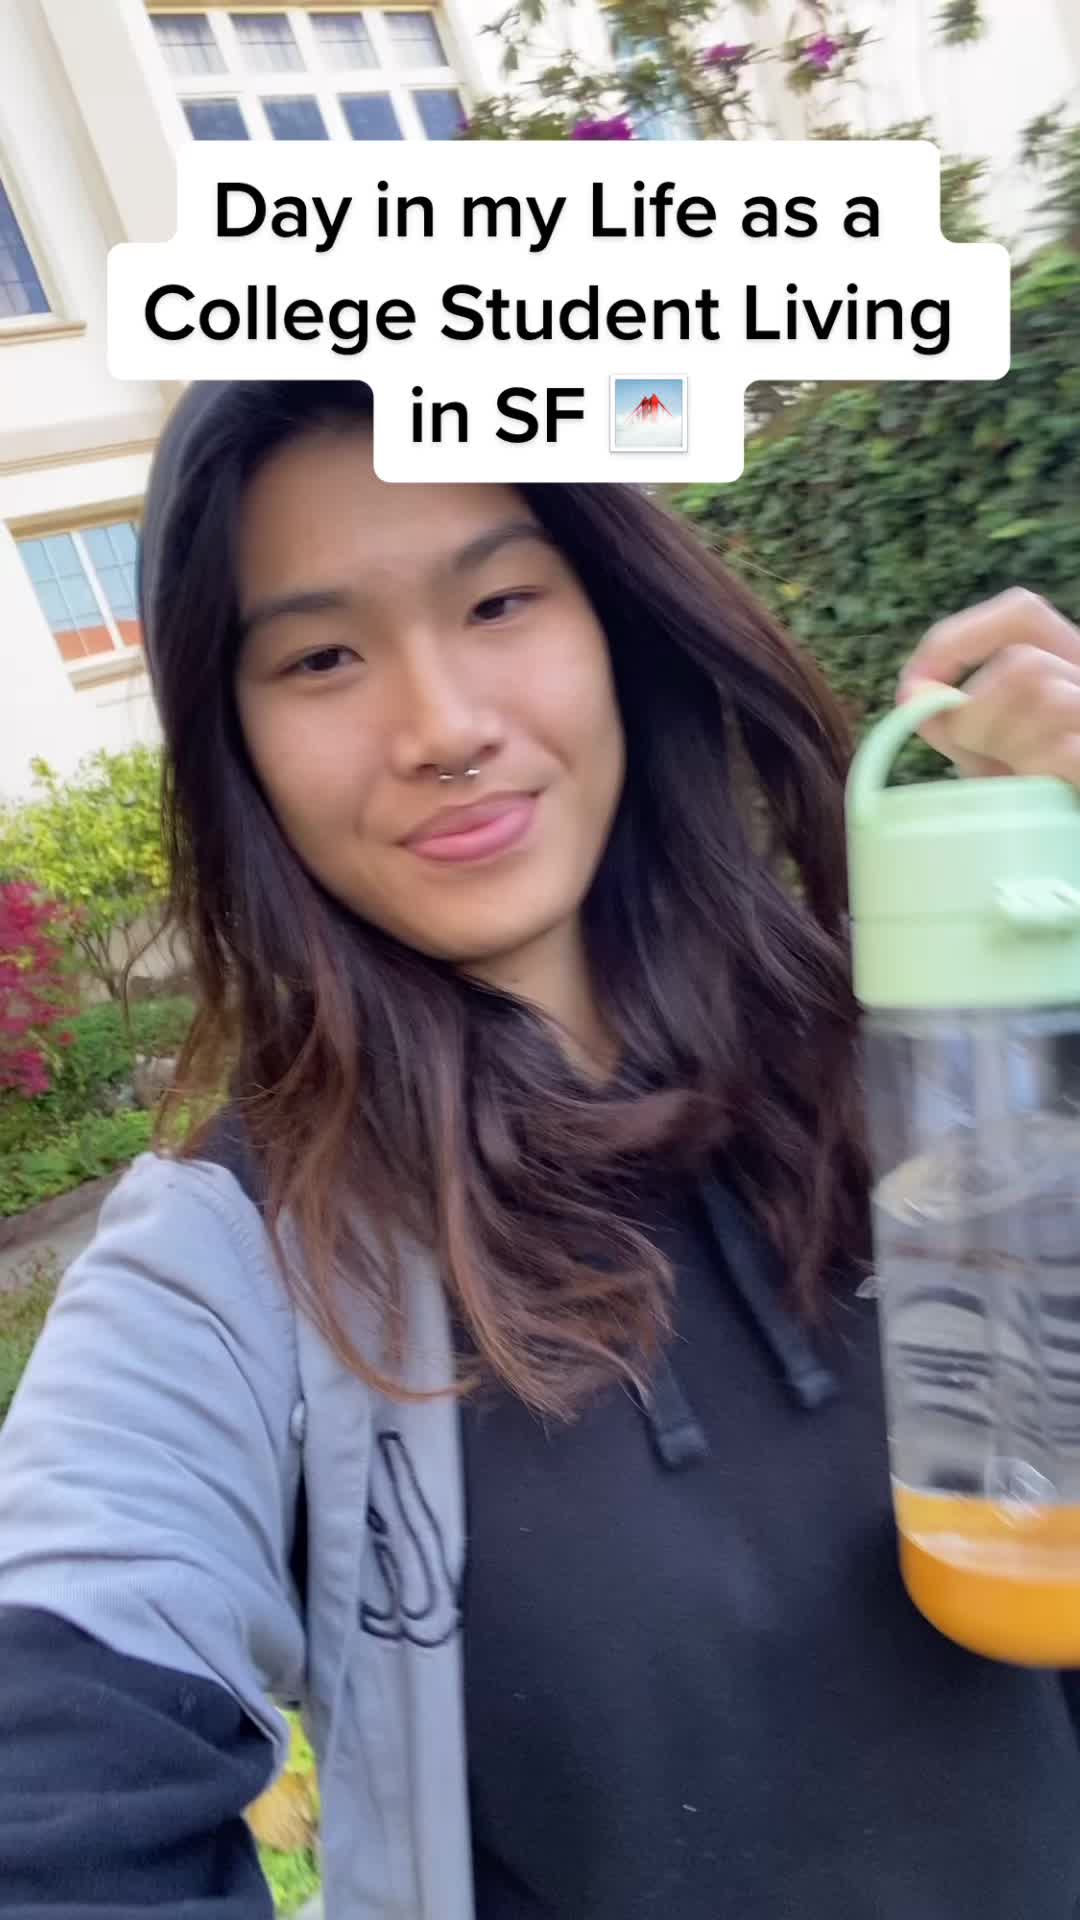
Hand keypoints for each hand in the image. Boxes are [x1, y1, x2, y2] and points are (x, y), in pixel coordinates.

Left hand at [897, 588, 1079, 782]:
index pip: (1022, 613)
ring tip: (1013, 777)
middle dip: (975, 714)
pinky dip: (1035, 770)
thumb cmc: (1039, 799)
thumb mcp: (992, 752)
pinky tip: (1039, 789)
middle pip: (1022, 663)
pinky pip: (1064, 749)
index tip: (914, 684)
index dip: (958, 639)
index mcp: (1071, 663)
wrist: (1069, 849)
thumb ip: (955, 721)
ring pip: (1041, 694)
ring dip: (1004, 744)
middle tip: (975, 756)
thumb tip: (912, 698)